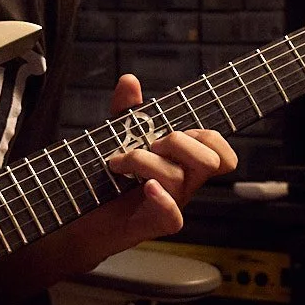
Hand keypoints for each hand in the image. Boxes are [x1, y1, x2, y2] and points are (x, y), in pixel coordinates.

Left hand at [96, 73, 238, 245]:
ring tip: (116, 162)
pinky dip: (161, 198)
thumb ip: (127, 111)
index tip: (175, 132)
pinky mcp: (153, 224)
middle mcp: (184, 185)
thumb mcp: (118, 137)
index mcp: (184, 164)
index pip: (221, 152)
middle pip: (211, 161)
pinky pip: (172, 216)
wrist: (83, 218)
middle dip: (179, 142)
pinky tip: (146, 187)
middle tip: (150, 145)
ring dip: (141, 160)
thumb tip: (129, 80)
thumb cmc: (108, 180)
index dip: (209, 137)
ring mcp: (171, 205)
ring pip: (178, 178)